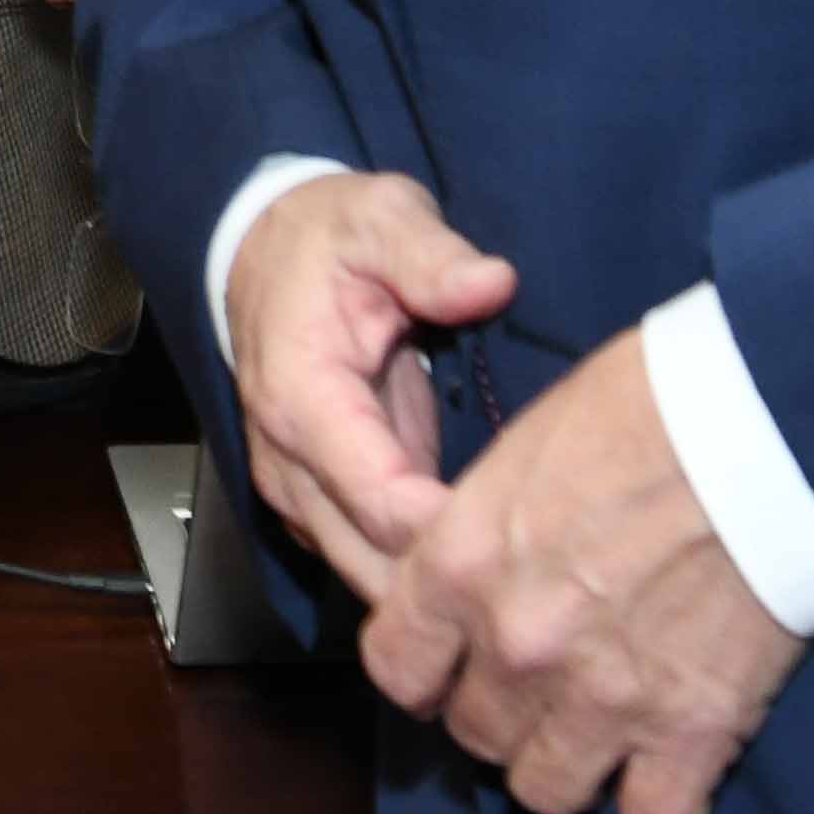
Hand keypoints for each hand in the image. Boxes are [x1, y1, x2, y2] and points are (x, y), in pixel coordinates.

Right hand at [220, 169, 509, 601]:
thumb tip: (491, 282)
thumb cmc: (327, 239)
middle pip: (377, 569)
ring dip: (443, 593)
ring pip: (374, 584)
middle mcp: (289, 466)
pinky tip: (489, 565)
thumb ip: (429, 254)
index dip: (457, 529)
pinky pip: (375, 565)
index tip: (536, 526)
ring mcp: (301, 494)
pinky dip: (426, 580)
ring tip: (530, 577)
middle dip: (458, 585)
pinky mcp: (322, 506)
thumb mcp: (380, 219)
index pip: (382, 505)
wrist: (262, 252)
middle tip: (551, 570)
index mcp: (302, 403)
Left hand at [368, 327, 804, 813]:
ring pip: (546, 792)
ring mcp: (603, 697)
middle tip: (544, 684)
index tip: (454, 664)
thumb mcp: (522, 449)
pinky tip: (669, 763)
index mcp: (460, 564)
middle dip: (503, 714)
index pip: (394, 668)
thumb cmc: (644, 407)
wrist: (762, 427)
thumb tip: (474, 565)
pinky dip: (660, 800)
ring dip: (568, 765)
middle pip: (474, 735)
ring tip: (600, 730)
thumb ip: (480, 530)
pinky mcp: (693, 729)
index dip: (425, 672)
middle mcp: (516, 645)